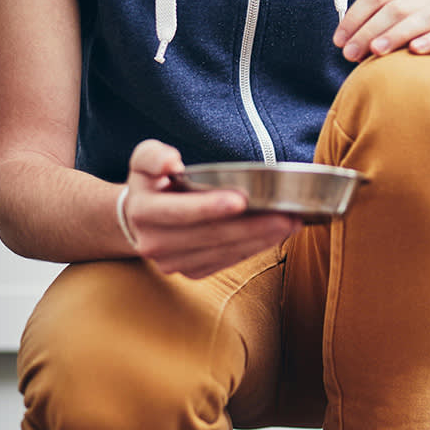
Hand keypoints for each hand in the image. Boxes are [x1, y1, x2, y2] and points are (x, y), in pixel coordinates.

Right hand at [122, 140, 300, 278]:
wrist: (138, 221)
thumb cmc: (151, 183)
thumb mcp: (144, 160)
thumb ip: (154, 157)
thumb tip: (172, 162)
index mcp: (143, 212)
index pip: (180, 212)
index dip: (210, 206)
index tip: (242, 199)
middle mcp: (155, 244)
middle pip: (211, 236)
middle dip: (253, 226)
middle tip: (288, 215)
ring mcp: (174, 263)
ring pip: (224, 252)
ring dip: (261, 239)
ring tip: (291, 224)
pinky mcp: (191, 272)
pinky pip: (228, 261)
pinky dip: (254, 249)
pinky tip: (276, 236)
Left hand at [334, 0, 429, 82]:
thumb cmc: (417, 52)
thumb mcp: (392, 35)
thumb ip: (372, 31)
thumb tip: (341, 41)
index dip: (355, 17)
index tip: (339, 41)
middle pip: (397, 6)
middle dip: (369, 30)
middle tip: (351, 54)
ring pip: (423, 18)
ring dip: (396, 34)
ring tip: (376, 52)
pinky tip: (414, 51)